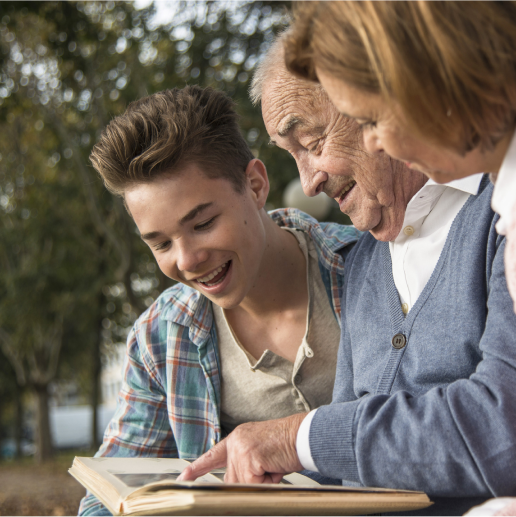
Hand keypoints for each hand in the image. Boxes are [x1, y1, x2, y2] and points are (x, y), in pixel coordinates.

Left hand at [178, 413, 305, 483]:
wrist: (303, 436)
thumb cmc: (288, 446)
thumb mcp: (262, 456)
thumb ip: (246, 468)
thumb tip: (237, 489)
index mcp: (239, 438)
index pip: (213, 454)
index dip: (198, 467)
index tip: (184, 477)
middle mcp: (236, 441)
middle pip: (231, 478)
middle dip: (249, 483)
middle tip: (268, 470)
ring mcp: (241, 448)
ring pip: (242, 483)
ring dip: (261, 483)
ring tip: (274, 466)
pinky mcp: (249, 456)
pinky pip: (253, 483)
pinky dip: (267, 482)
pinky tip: (274, 467)